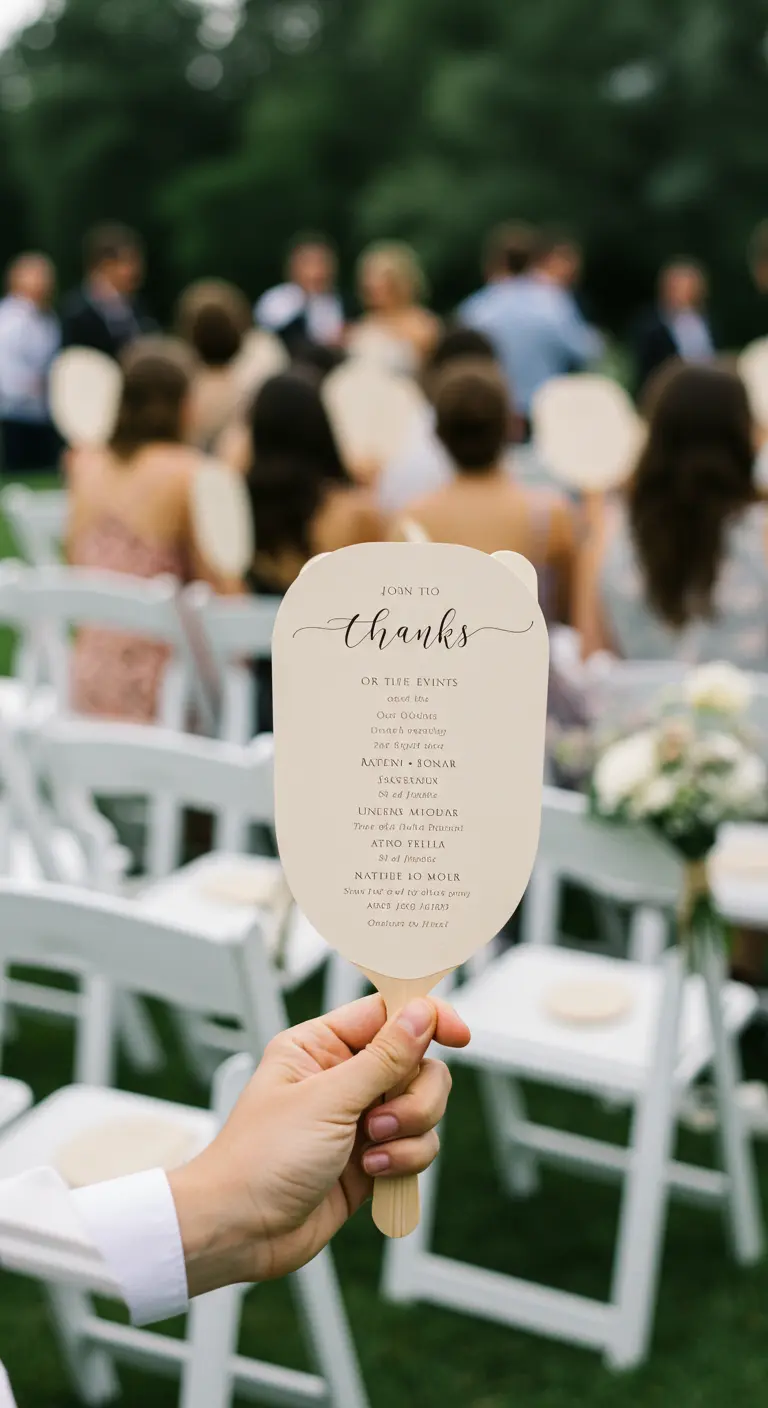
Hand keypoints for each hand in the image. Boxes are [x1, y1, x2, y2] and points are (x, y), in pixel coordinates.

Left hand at [169, 994, 469, 1295]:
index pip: (387, 1013)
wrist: (241, 1231)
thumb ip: (384, 1058)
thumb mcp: (328, 1100)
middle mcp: (343, 1076)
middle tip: (381, 1119)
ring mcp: (359, 1118)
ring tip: (372, 1153)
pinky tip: (373, 1175)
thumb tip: (422, 1014)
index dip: (427, 1018)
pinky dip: (405, 1161)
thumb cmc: (262, 1157)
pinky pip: (417, 1146)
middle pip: (417, 1063)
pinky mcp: (372, 1158)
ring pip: (423, 1107)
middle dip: (413, 1096)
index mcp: (320, 1046)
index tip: (459, 1036)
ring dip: (409, 1132)